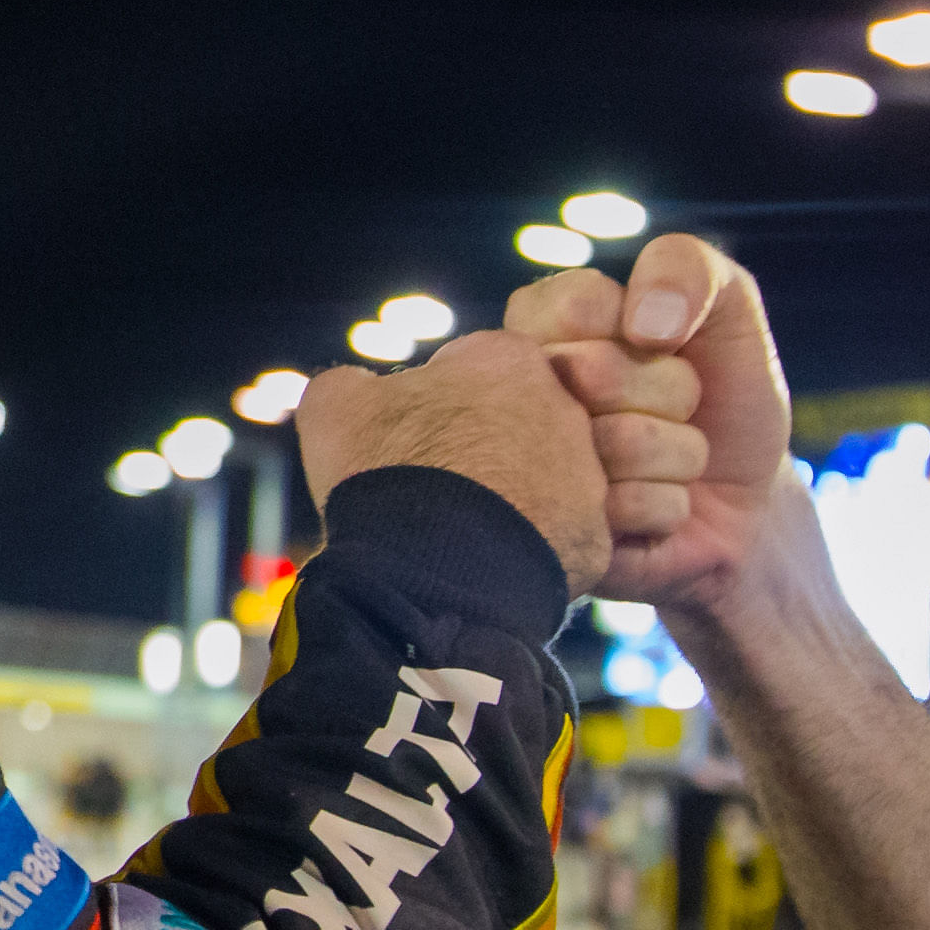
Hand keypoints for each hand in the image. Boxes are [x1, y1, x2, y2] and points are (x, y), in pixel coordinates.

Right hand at [295, 329, 618, 595]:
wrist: (427, 571)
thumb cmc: (381, 474)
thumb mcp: (334, 406)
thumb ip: (354, 383)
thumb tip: (362, 391)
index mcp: (505, 359)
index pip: (477, 366)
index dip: (441, 400)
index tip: (415, 436)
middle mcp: (562, 408)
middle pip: (523, 420)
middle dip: (489, 446)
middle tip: (442, 486)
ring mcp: (587, 476)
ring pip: (550, 480)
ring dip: (515, 498)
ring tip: (463, 534)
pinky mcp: (595, 539)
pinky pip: (565, 540)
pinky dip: (534, 552)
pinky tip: (492, 567)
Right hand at [504, 234, 800, 619]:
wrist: (748, 501)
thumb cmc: (726, 395)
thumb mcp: (727, 308)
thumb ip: (686, 268)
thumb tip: (642, 324)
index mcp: (540, 329)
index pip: (574, 304)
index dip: (644, 331)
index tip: (664, 346)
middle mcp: (520, 397)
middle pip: (595, 372)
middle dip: (669, 390)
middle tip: (675, 409)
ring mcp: (530, 471)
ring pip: (618, 442)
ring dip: (677, 453)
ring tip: (669, 461)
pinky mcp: (555, 537)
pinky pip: (628, 508)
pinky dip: (669, 506)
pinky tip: (660, 506)